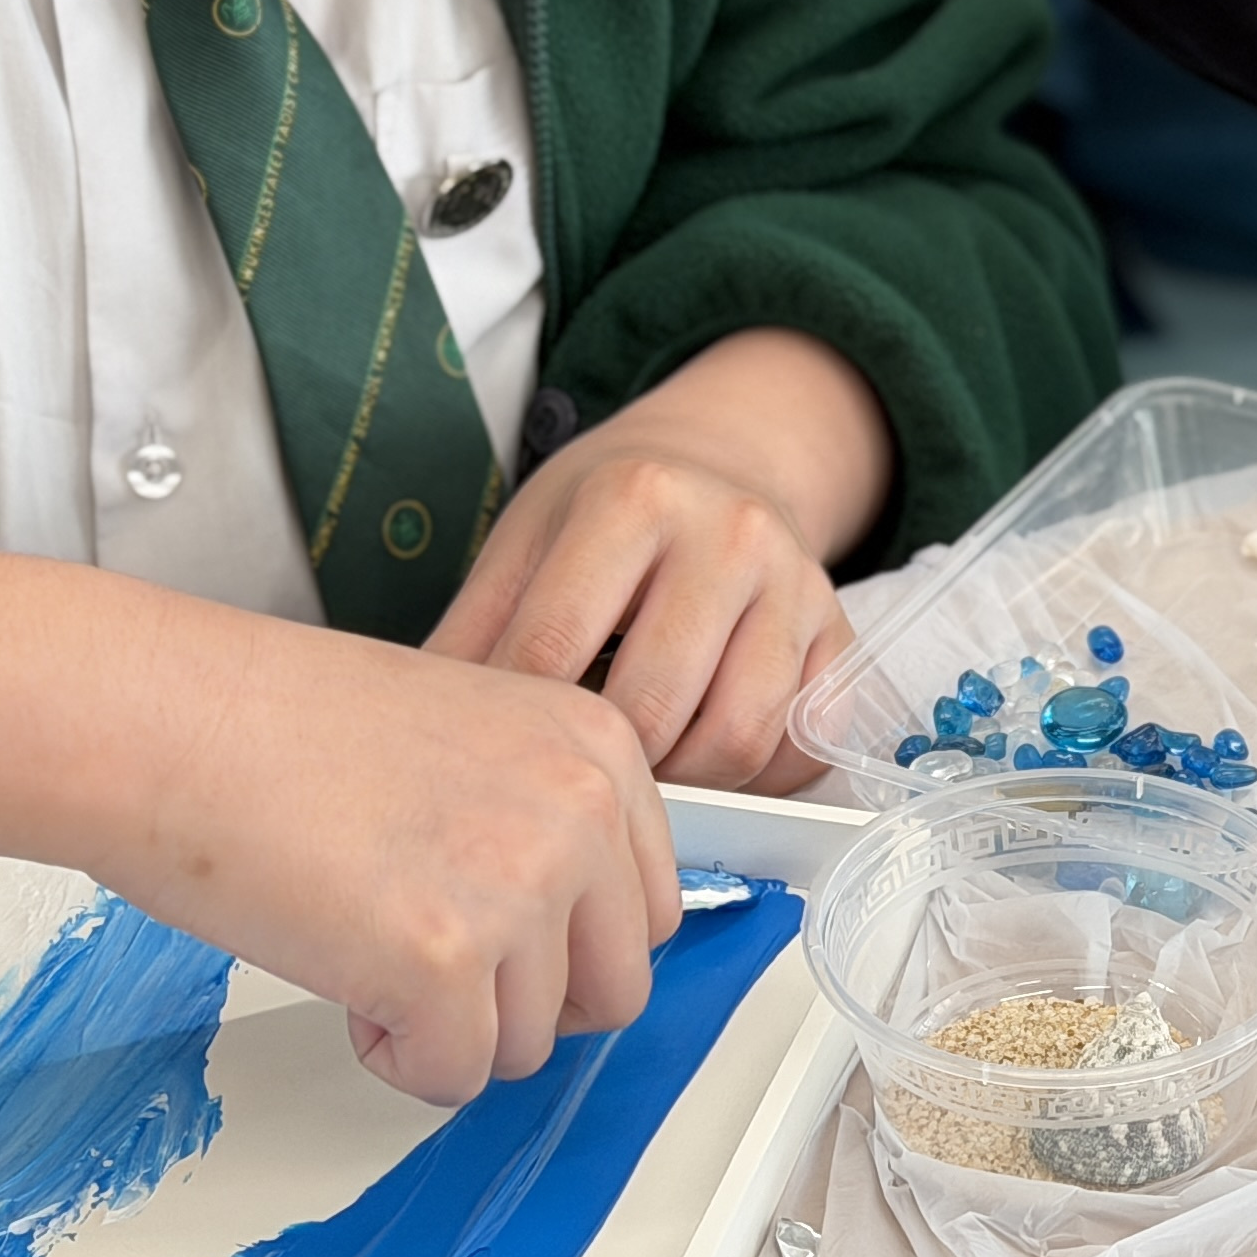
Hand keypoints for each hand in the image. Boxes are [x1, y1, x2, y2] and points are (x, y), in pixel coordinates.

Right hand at [128, 615, 681, 1103]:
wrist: (167, 717)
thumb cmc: (276, 721)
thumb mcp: (466, 734)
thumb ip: (535, 816)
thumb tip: (565, 928)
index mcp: (596, 745)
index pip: (650, 904)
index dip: (566, 944)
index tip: (499, 935)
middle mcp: (579, 811)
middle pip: (615, 988)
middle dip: (524, 1002)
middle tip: (437, 965)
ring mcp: (520, 886)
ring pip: (532, 1044)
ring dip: (450, 1026)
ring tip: (367, 945)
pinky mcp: (445, 963)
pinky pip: (454, 1075)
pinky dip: (394, 1054)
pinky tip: (342, 976)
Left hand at [427, 329, 891, 788]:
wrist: (719, 462)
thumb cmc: (607, 515)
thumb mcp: (524, 539)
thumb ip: (470, 635)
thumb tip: (416, 752)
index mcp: (633, 497)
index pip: (558, 650)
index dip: (513, 732)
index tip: (488, 776)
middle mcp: (728, 530)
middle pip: (655, 705)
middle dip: (598, 771)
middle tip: (562, 795)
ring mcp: (797, 582)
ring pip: (738, 738)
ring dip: (678, 787)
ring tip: (633, 785)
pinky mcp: (840, 632)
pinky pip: (800, 746)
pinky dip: (750, 781)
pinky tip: (701, 765)